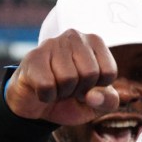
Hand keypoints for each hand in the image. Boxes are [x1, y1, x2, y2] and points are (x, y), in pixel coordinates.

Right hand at [5, 30, 119, 124]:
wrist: (36, 103)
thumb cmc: (73, 99)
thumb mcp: (99, 104)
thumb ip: (108, 101)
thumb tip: (93, 96)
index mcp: (95, 42)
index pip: (109, 72)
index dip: (98, 88)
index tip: (87, 86)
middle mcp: (74, 37)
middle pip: (90, 73)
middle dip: (80, 90)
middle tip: (70, 87)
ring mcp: (51, 43)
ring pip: (68, 78)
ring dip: (62, 92)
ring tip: (57, 86)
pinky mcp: (32, 56)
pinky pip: (46, 85)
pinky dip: (47, 96)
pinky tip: (44, 89)